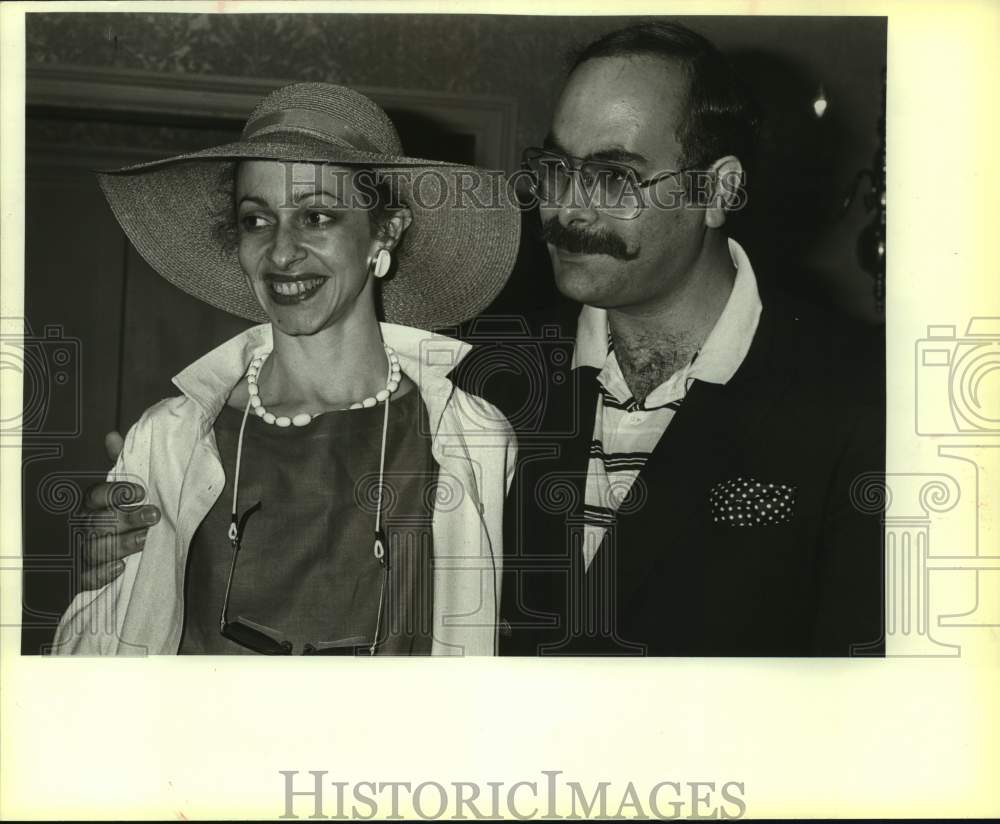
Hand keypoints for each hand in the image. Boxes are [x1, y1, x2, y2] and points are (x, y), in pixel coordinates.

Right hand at [76, 431, 160, 590]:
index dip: (116, 493)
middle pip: (99, 522)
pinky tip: (119, 568)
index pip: (96, 495)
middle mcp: (86, 526)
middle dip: (126, 518)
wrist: (110, 545)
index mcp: (93, 504)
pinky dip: (101, 574)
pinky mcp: (86, 573)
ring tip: (145, 539)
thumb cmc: (118, 512)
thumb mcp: (121, 487)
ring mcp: (85, 550)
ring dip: (121, 543)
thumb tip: (112, 436)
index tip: (141, 492)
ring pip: (95, 548)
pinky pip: (87, 577)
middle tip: (153, 515)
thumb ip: (120, 463)